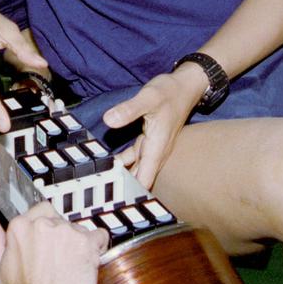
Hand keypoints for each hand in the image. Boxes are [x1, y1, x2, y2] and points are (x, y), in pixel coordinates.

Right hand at [0, 203, 106, 283]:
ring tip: (72, 264)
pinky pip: (99, 236)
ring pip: (77, 228)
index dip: (43, 230)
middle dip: (60, 235)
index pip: (38, 212)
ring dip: (77, 242)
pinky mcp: (86, 244)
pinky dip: (97, 246)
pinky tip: (89, 259)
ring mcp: (66, 233)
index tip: (47, 244)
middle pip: (58, 218)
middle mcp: (44, 224)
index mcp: (20, 227)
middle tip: (59, 257)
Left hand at [102, 66, 205, 189]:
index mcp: (157, 148)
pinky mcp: (147, 142)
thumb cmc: (170, 92)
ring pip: (135, 170)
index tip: (113, 196)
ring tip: (98, 182)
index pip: (145, 180)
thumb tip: (109, 120)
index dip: (131, 191)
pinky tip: (106, 163)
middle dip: (121, 188)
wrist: (184, 87)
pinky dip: (121, 163)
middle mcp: (155, 152)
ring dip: (120, 176)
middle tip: (98, 192)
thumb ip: (129, 110)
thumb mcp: (148, 98)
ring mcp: (151, 148)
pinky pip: (133, 159)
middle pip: (139, 180)